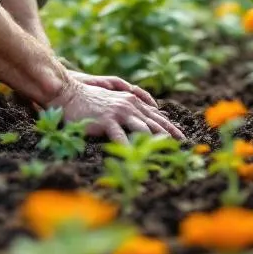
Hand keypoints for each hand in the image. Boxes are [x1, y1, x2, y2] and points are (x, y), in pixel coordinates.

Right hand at [47, 72, 183, 144]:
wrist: (70, 94)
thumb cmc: (89, 100)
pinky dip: (129, 149)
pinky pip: (121, 137)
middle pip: (155, 123)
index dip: (170, 127)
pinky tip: (135, 159)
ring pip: (143, 130)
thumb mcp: (113, 101)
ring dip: (155, 143)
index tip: (182, 137)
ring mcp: (119, 112)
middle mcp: (130, 105)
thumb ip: (129, 107)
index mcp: (133, 101)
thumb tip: (142, 117)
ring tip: (165, 155)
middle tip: (182, 148)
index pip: (157, 116)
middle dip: (170, 136)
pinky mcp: (107, 120)